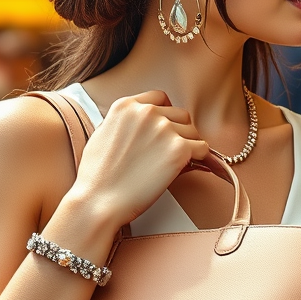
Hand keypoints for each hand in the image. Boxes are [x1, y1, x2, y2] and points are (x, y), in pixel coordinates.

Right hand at [66, 90, 208, 230]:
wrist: (99, 201)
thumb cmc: (97, 177)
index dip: (165, 115)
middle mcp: (146, 112)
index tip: (165, 130)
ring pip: (193, 132)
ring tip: (173, 164)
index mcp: (125, 106)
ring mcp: (164, 129)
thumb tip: (137, 126)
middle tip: (170, 152)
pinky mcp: (178, 149)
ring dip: (188, 146)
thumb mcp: (101, 135)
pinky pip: (202, 148)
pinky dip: (198, 159)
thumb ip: (122, 123)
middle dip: (178, 132)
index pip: (159, 98)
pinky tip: (184, 168)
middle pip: (180, 115)